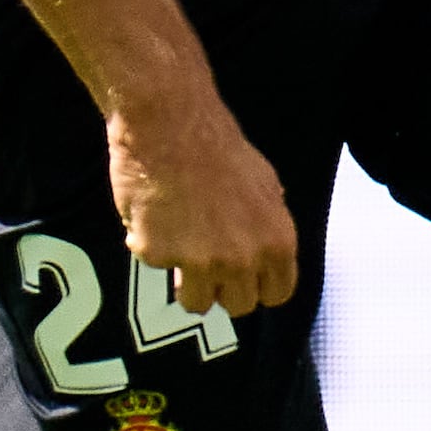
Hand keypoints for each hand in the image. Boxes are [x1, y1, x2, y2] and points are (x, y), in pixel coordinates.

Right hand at [106, 85, 300, 321]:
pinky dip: (152, 246)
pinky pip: (156, 266)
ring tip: (180, 246)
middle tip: (209, 265)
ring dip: (188, 283)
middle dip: (224, 290)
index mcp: (276, 241)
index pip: (278, 294)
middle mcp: (242, 259)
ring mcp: (199, 261)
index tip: (245, 281)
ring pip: (197, 304)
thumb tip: (265, 243)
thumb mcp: (264, 182)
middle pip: (239, 306)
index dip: (260, 288)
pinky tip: (155, 214)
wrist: (170, 124)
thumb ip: (267, 222)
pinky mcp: (158, 255)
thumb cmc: (216, 146)